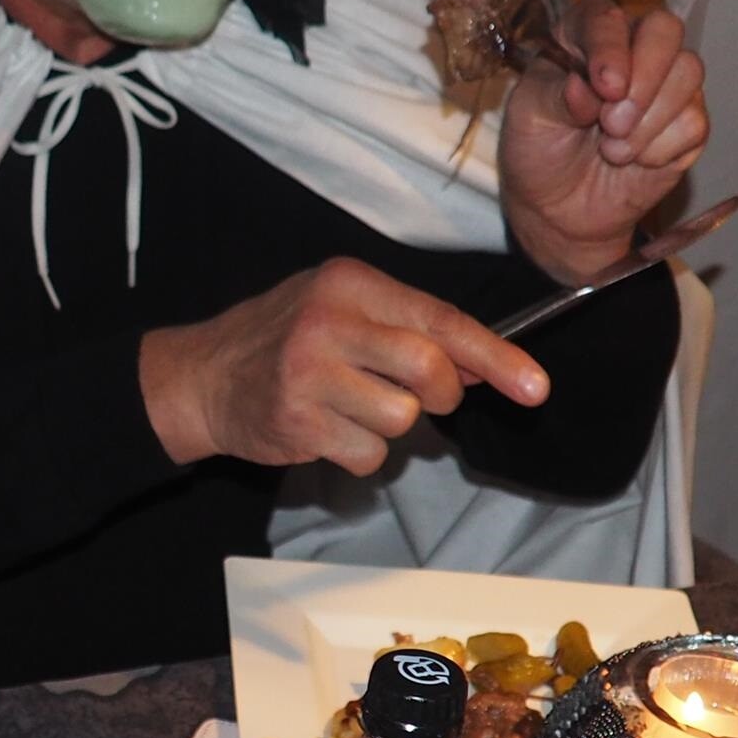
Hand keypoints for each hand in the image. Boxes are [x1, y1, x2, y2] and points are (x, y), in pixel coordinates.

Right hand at [137, 257, 548, 474]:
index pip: (440, 320)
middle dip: (440, 395)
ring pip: (401, 418)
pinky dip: (357, 453)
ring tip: (349, 409)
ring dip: (389, 427)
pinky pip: (367, 454)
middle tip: (419, 398)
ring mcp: (307, 370)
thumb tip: (484, 368)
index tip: (534, 388)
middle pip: (428, 368)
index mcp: (350, 282)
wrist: (203, 377)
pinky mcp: (295, 420)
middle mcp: (328, 319)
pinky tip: (325, 429)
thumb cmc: (286, 342)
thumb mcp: (344, 312)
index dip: (495, 357)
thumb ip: (410, 331)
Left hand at [496, 0, 709, 282]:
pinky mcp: (688, 121)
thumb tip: (587, 87)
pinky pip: (695, 120)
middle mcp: (631, 47)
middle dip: (644, 79)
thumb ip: (557, 96)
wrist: (560, 209)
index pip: (607, 18)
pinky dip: (662, 148)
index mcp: (585, 34)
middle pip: (665, 29)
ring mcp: (665, 82)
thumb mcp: (529, 118)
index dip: (611, 48)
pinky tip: (636, 161)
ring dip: (649, 121)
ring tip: (611, 150)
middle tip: (611, 123)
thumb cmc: (540, 149)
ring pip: (688, 71)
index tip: (605, 87)